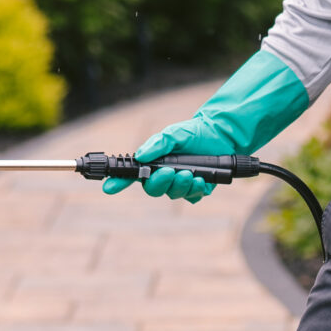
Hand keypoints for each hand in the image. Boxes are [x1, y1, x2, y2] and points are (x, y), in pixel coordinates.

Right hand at [103, 117, 235, 201]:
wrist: (220, 136)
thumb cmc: (193, 134)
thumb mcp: (174, 134)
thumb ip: (158, 143)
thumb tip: (141, 155)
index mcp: (153, 163)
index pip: (132, 176)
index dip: (119, 183)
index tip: (109, 188)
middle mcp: (164, 177)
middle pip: (153, 190)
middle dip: (160, 183)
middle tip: (170, 172)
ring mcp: (180, 185)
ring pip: (173, 195)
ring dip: (180, 185)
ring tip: (190, 173)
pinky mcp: (196, 190)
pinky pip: (191, 197)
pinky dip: (195, 189)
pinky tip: (200, 179)